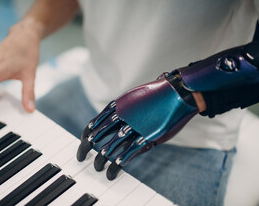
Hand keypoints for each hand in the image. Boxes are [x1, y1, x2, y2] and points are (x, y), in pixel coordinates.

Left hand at [77, 75, 199, 179]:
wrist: (177, 92)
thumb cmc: (157, 94)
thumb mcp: (135, 97)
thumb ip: (124, 108)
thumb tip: (114, 116)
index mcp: (118, 106)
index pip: (96, 122)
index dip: (87, 133)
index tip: (84, 141)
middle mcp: (122, 116)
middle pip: (98, 135)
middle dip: (87, 148)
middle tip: (82, 157)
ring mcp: (134, 127)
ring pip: (111, 146)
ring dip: (102, 158)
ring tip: (98, 167)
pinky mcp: (147, 136)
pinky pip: (129, 151)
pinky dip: (120, 160)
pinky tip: (115, 166)